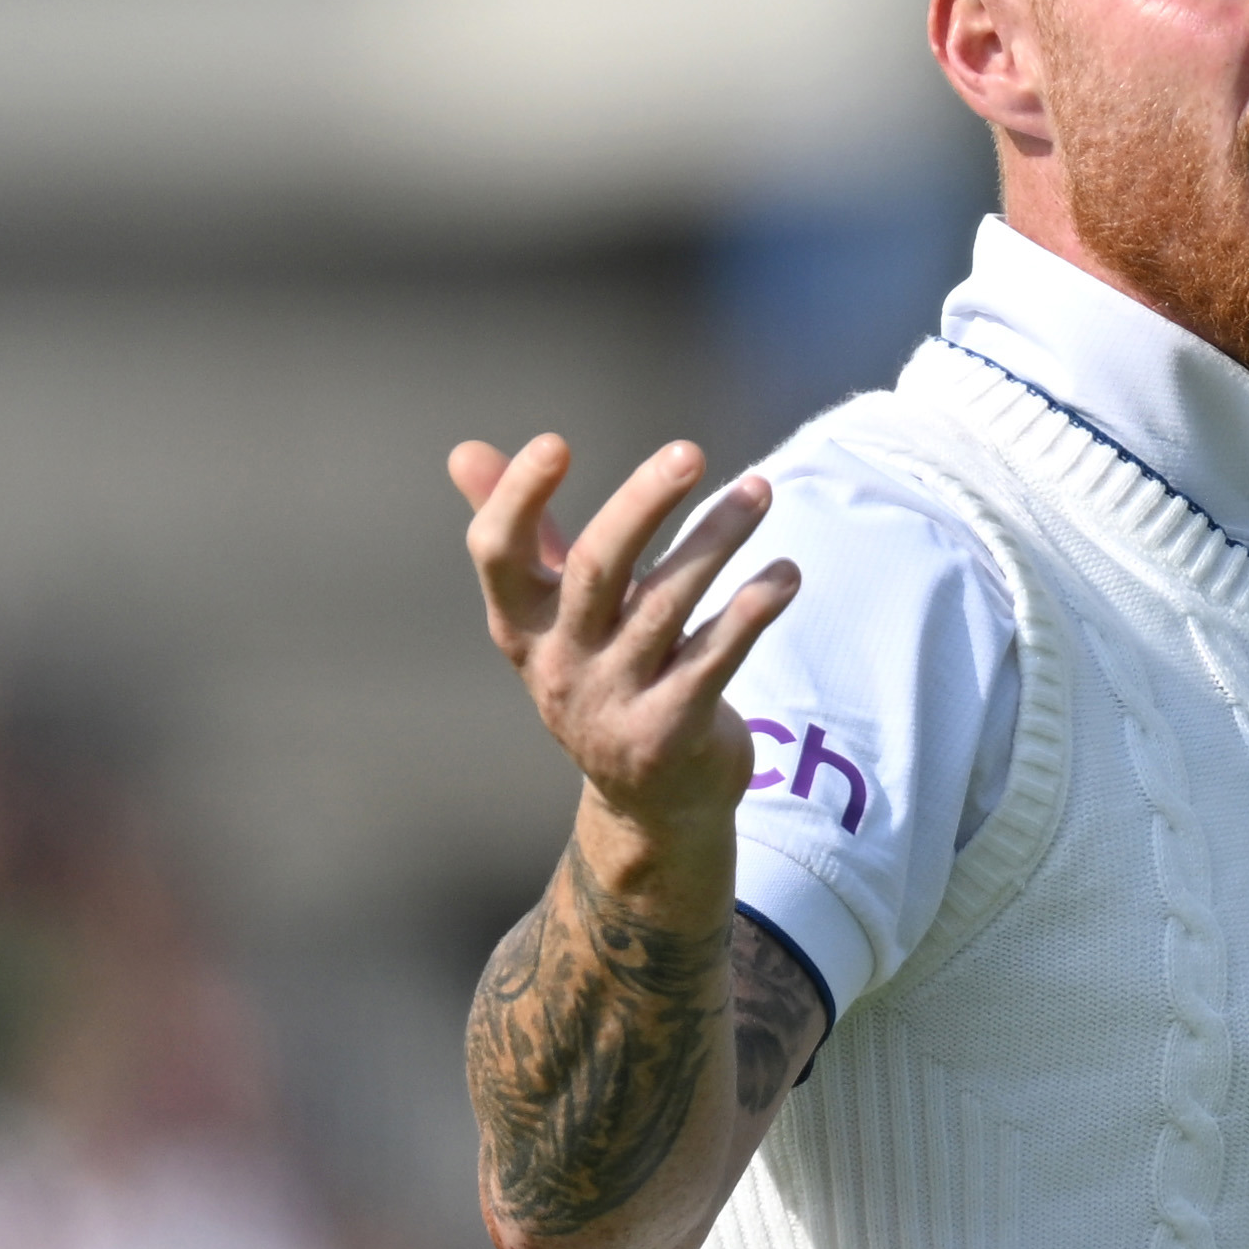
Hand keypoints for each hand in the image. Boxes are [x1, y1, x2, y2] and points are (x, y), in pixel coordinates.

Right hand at [449, 436, 797, 844]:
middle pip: (595, 570)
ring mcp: (614, 702)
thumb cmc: (603, 679)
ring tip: (759, 490)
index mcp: (523, 625)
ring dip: (716, 540)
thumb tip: (465, 450)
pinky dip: (751, 612)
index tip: (554, 444)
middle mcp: (560, 663)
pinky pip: (715, 659)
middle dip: (641, 504)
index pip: (498, 555)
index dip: (517, 499)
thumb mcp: (554, 613)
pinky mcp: (671, 733)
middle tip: (689, 451)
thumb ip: (523, 533)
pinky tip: (784, 573)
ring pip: (667, 606)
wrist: (650, 804)